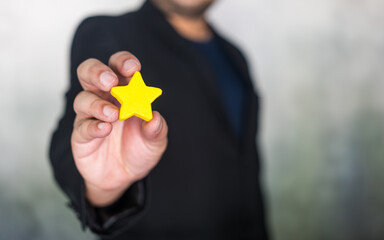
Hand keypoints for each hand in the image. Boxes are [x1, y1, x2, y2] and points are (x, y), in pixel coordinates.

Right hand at [71, 51, 167, 206]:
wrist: (124, 176)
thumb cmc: (139, 149)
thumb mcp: (155, 141)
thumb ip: (156, 130)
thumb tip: (155, 118)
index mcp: (124, 92)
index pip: (119, 68)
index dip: (123, 62)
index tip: (133, 67)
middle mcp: (104, 99)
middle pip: (90, 73)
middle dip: (98, 72)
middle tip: (111, 81)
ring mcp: (90, 116)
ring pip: (82, 99)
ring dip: (97, 104)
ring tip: (112, 115)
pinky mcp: (81, 136)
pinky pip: (82, 128)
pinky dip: (92, 127)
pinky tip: (104, 129)